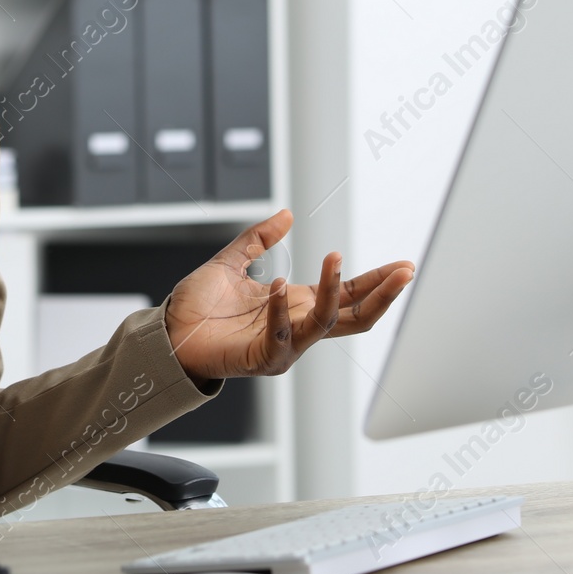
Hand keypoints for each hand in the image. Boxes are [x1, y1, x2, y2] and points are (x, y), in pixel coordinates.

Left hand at [165, 210, 413, 381]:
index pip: (348, 294)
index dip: (376, 281)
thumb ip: (258, 240)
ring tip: (333, 257)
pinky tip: (276, 284)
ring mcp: (284, 346)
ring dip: (333, 291)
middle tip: (403, 271)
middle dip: (382, 294)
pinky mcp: (263, 359)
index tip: (403, 265)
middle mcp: (297, 326)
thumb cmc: (199, 308)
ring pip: (325, 324)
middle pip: (354, 316)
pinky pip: (282, 337)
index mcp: (296, 305)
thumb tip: (287, 214)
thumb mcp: (231, 263)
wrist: (169, 334)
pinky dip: (280, 310)